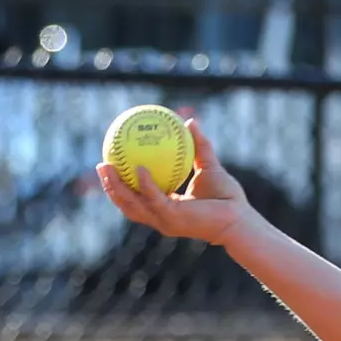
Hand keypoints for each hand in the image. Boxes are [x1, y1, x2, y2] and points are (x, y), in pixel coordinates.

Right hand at [95, 117, 254, 246]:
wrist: (239, 218)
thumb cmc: (227, 197)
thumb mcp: (209, 166)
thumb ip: (199, 145)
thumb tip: (190, 120)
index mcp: (165, 208)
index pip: (137, 198)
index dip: (121, 184)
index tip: (112, 164)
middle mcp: (161, 217)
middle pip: (126, 204)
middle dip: (110, 187)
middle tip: (100, 165)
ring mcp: (164, 220)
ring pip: (132, 205)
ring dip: (117, 187)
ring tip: (106, 167)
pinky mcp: (173, 218)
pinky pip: (154, 198)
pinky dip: (145, 184)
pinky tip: (138, 168)